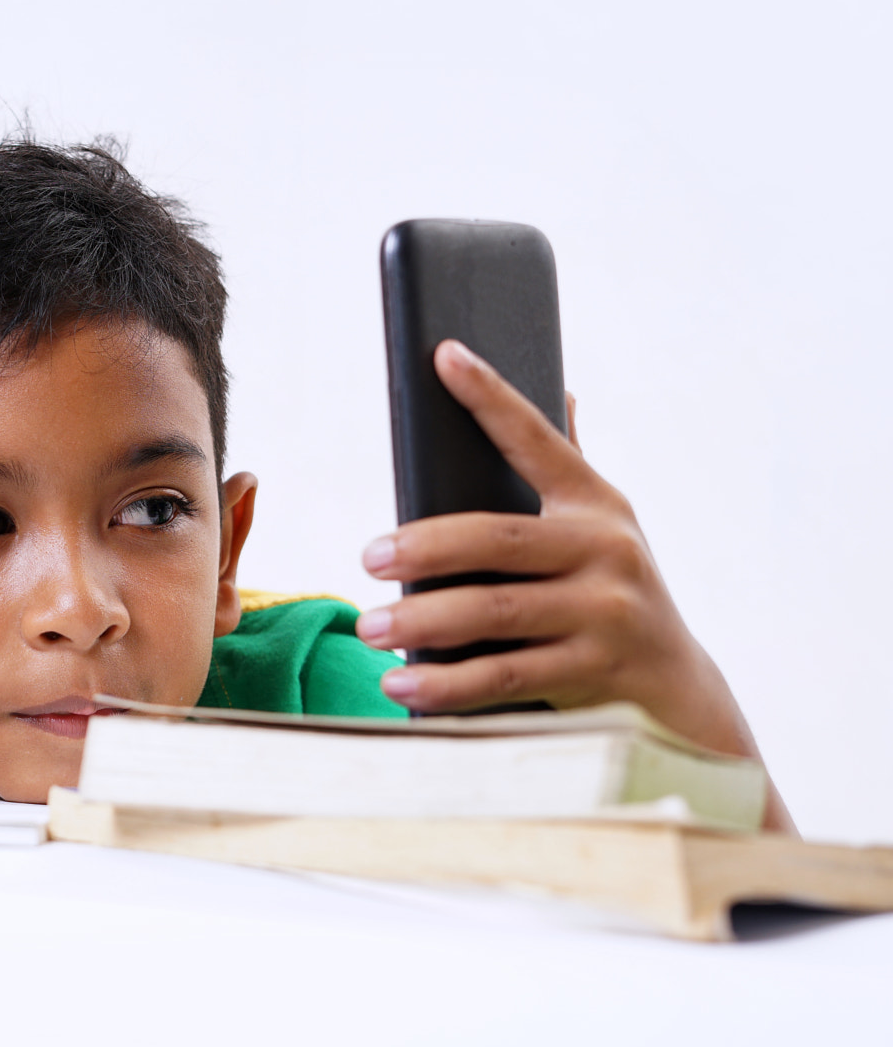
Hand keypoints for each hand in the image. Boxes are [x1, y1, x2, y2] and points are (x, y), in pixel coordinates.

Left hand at [354, 341, 760, 765]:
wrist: (678, 690)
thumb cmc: (611, 593)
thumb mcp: (601, 529)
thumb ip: (569, 470)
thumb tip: (564, 388)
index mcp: (595, 503)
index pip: (536, 439)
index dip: (491, 396)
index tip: (444, 356)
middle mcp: (606, 550)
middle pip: (496, 538)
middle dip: (425, 548)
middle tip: (368, 558)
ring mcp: (604, 613)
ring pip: (494, 612)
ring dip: (422, 621)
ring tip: (369, 628)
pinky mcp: (593, 671)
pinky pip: (505, 675)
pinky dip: (447, 683)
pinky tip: (401, 684)